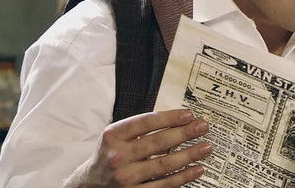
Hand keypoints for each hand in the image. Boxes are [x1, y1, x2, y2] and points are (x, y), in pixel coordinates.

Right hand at [64, 109, 211, 186]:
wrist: (89, 185)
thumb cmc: (110, 154)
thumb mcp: (117, 136)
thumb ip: (141, 128)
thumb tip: (180, 120)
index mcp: (113, 135)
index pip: (146, 122)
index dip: (170, 117)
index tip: (189, 114)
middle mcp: (117, 156)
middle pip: (158, 143)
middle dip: (185, 133)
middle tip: (203, 127)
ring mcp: (125, 178)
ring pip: (164, 165)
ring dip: (189, 155)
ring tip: (206, 147)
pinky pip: (163, 186)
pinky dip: (183, 177)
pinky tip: (196, 169)